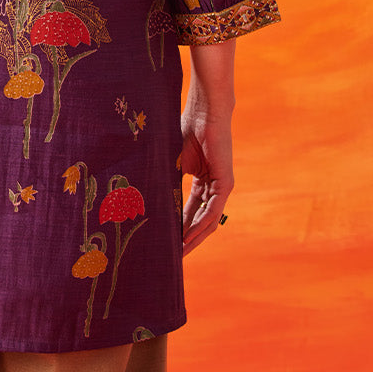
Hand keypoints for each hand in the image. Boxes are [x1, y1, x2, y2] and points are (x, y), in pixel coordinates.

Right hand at [179, 109, 233, 254]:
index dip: (178, 229)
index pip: (189, 212)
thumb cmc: (187, 130)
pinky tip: (187, 238)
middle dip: (186, 241)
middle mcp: (214, 188)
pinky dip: (199, 226)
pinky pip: (213, 211)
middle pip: (200, 222)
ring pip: (208, 221)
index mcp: (202, 182)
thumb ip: (167, 183)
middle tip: (170, 258)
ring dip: (193, 239)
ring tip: (177, 254)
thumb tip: (146, 202)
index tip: (165, 244)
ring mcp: (222, 187)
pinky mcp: (226, 184)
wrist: (203, 113)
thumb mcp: (173, 163)